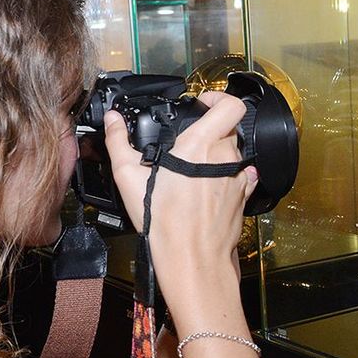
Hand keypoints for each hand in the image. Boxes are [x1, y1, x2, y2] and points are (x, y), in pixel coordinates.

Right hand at [103, 93, 258, 308]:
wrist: (192, 259)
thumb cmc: (163, 222)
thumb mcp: (129, 179)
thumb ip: (119, 143)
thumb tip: (113, 121)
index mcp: (201, 145)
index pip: (230, 105)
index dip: (219, 98)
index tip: (204, 103)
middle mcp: (225, 157)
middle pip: (227, 129)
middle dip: (210, 131)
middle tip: (188, 144)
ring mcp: (238, 177)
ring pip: (233, 152)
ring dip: (217, 155)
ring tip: (194, 171)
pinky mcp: (244, 196)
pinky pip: (241, 175)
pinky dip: (228, 175)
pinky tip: (209, 187)